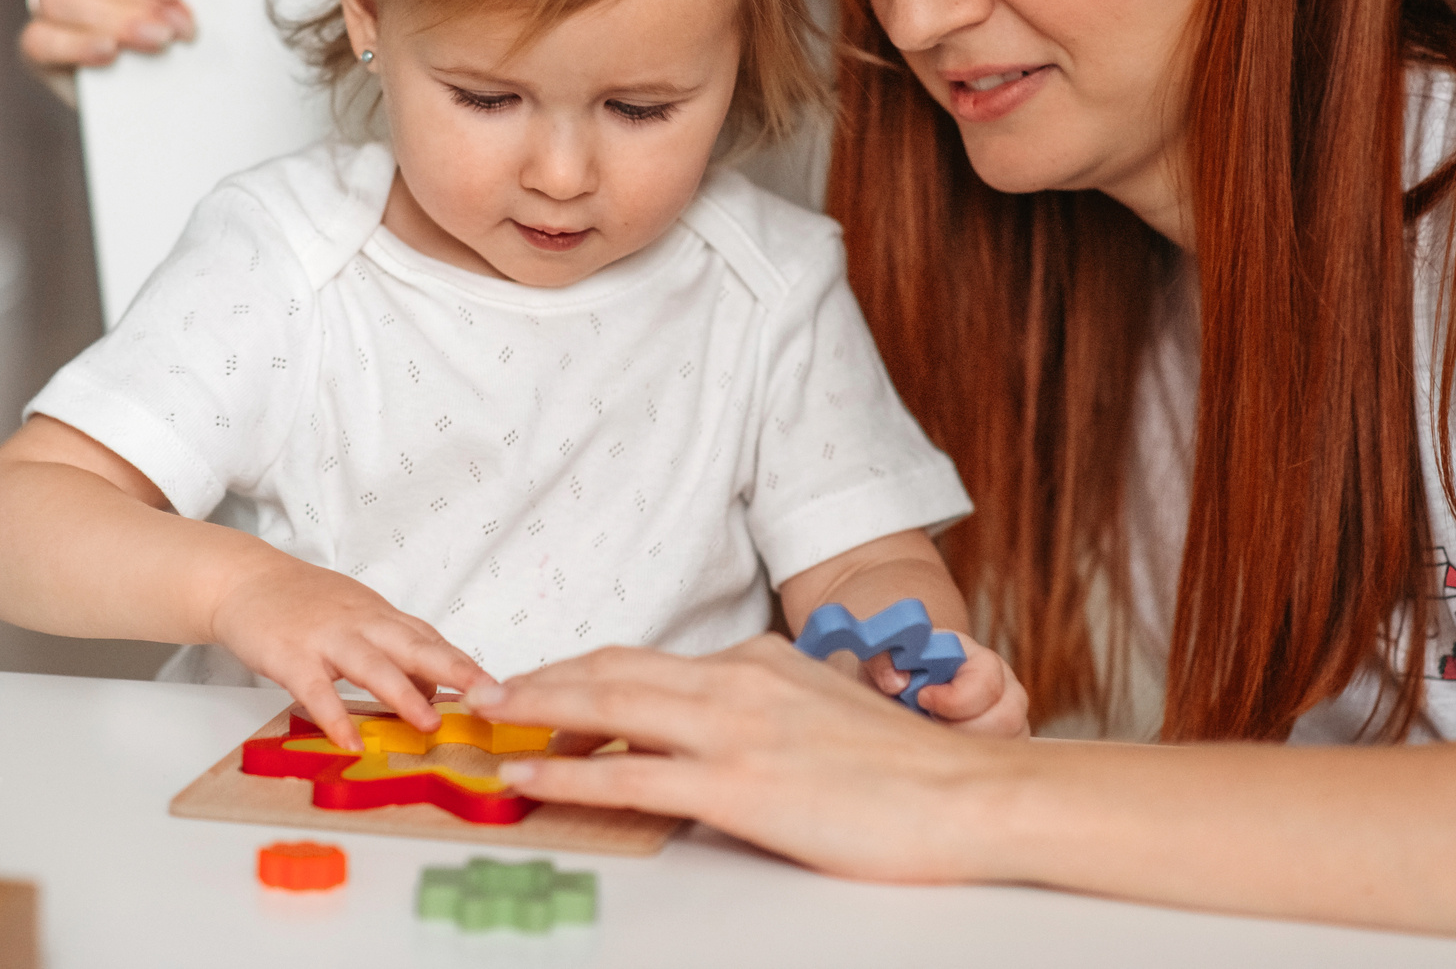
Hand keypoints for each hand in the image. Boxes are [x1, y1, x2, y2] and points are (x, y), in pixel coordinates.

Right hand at [210, 551, 492, 750]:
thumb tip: (435, 689)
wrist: (245, 580)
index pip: (430, 640)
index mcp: (379, 616)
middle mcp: (361, 623)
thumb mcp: (357, 615)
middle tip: (488, 697)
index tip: (499, 687)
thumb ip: (395, 647)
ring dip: (404, 695)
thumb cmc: (304, 602)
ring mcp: (326, 639)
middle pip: (415, 646)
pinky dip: (335, 717)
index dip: (464, 664)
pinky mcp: (291, 657)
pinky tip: (351, 742)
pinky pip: (317, 691)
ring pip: (372, 666)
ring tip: (430, 725)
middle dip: (454, 672)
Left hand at [465, 637, 1016, 882]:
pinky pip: (631, 778)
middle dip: (541, 681)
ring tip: (489, 723)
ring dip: (538, 713)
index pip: (646, 662)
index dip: (582, 674)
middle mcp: (736, 681)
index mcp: (758, 662)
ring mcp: (734, 731)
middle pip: (611, 671)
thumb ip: (774, 702)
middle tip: (488, 695)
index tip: (540, 688)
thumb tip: (736, 713)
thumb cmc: (909, 769)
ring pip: (608, 709)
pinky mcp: (739, 788)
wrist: (968, 794)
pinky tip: (532, 779)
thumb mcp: (831, 708)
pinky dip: (570, 775)